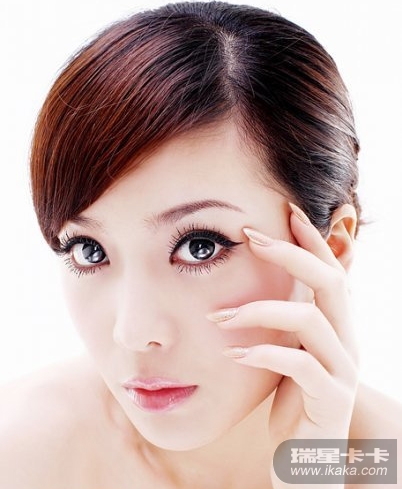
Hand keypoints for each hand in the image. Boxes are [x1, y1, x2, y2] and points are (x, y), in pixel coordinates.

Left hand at [208, 203, 358, 487]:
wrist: (305, 462)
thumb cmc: (292, 403)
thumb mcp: (286, 354)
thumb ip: (281, 324)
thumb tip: (253, 289)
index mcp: (336, 328)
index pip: (329, 272)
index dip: (309, 240)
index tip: (283, 212)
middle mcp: (347, 342)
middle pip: (330, 282)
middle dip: (291, 253)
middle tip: (252, 236)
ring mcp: (342, 371)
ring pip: (311, 320)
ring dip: (258, 310)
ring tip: (217, 317)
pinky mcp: (331, 400)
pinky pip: (300, 365)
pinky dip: (263, 353)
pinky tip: (232, 355)